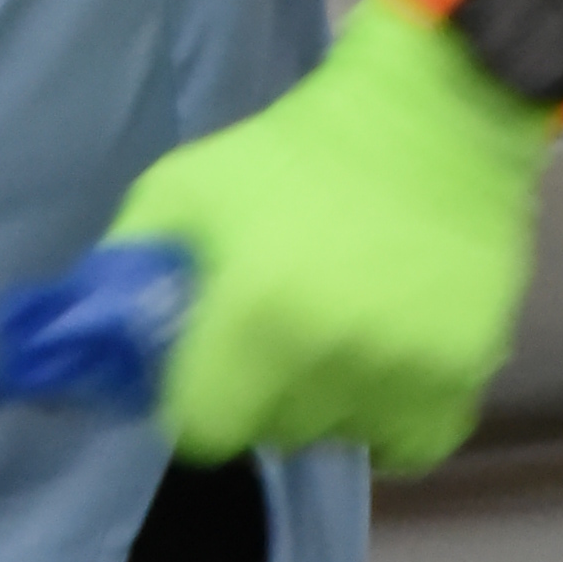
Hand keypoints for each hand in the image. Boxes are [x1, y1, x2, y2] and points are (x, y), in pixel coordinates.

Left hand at [107, 0, 560, 473]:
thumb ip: (131, 263)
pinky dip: (392, 418)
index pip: (204, 429)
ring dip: (328, 401)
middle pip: (273, 433)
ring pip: (341, 436)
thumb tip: (95, 338)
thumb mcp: (186, 185)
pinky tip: (380, 361)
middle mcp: (332, 354)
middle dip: (261, 392)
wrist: (431, 118)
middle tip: (273, 331)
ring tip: (334, 331)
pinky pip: (412, 442)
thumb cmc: (294, 151)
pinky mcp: (467, 371)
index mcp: (256, 310)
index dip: (195, 398)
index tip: (206, 365)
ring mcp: (407, 369)